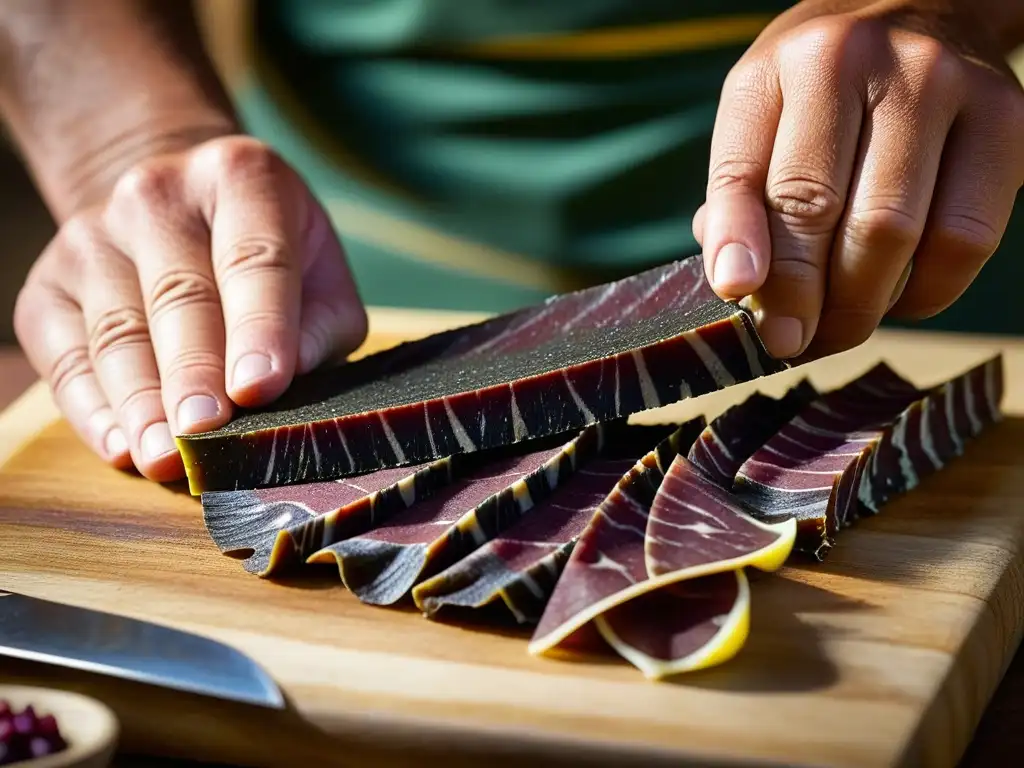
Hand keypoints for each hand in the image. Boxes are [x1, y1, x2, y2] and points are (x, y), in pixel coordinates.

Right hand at [14, 136, 366, 481]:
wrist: (173, 208)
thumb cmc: (268, 258)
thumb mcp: (319, 272)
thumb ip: (321, 322)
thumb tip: (289, 378)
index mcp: (241, 179)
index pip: (254, 257)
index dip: (258, 325)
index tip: (259, 388)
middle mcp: (159, 195)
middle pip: (179, 295)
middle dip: (193, 373)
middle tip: (205, 434)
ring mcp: (93, 236)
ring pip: (117, 329)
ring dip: (140, 401)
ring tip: (163, 456)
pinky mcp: (49, 285)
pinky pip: (64, 354)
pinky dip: (90, 407)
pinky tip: (119, 445)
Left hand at [694, 0, 1023, 359]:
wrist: (922, 8)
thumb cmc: (822, 85)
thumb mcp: (763, 113)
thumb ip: (741, 192)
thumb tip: (739, 283)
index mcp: (782, 67)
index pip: (749, 172)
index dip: (741, 246)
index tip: (738, 298)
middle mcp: (860, 63)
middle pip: (821, 211)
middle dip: (800, 297)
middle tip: (790, 340)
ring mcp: (941, 86)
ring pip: (893, 234)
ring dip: (859, 306)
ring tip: (838, 327)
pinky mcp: (1007, 120)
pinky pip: (966, 238)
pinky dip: (927, 292)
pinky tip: (899, 295)